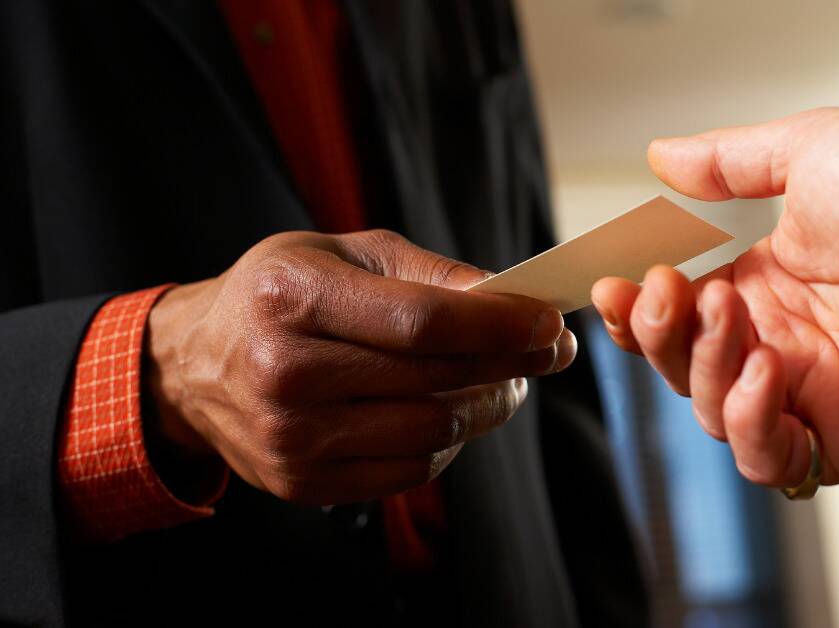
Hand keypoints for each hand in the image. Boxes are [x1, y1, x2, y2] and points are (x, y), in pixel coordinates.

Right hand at [145, 229, 573, 504]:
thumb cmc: (281, 295)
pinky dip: (448, 440)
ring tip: (508, 382)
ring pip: (432, 431)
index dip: (499, 325)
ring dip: (489, 406)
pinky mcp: (301, 482)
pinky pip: (410, 470)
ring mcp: (290, 436)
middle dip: (512, 365)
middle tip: (549, 353)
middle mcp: (284, 371)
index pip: (421, 321)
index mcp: (293, 297)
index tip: (550, 323)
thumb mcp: (342, 255)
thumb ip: (427, 273)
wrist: (192, 367)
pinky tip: (453, 411)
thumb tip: (511, 295)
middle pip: (435, 378)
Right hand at [592, 108, 838, 486]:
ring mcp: (811, 396)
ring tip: (733, 314)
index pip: (680, 318)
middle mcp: (783, 345)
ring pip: (715, 414)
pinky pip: (770, 460)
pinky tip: (766, 369)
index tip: (614, 283)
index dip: (638, 311)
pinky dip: (751, 422)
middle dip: (659, 333)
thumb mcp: (807, 151)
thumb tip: (661, 155)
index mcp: (768, 287)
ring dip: (706, 366)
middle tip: (665, 290)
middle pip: (685, 369)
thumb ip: (727, 162)